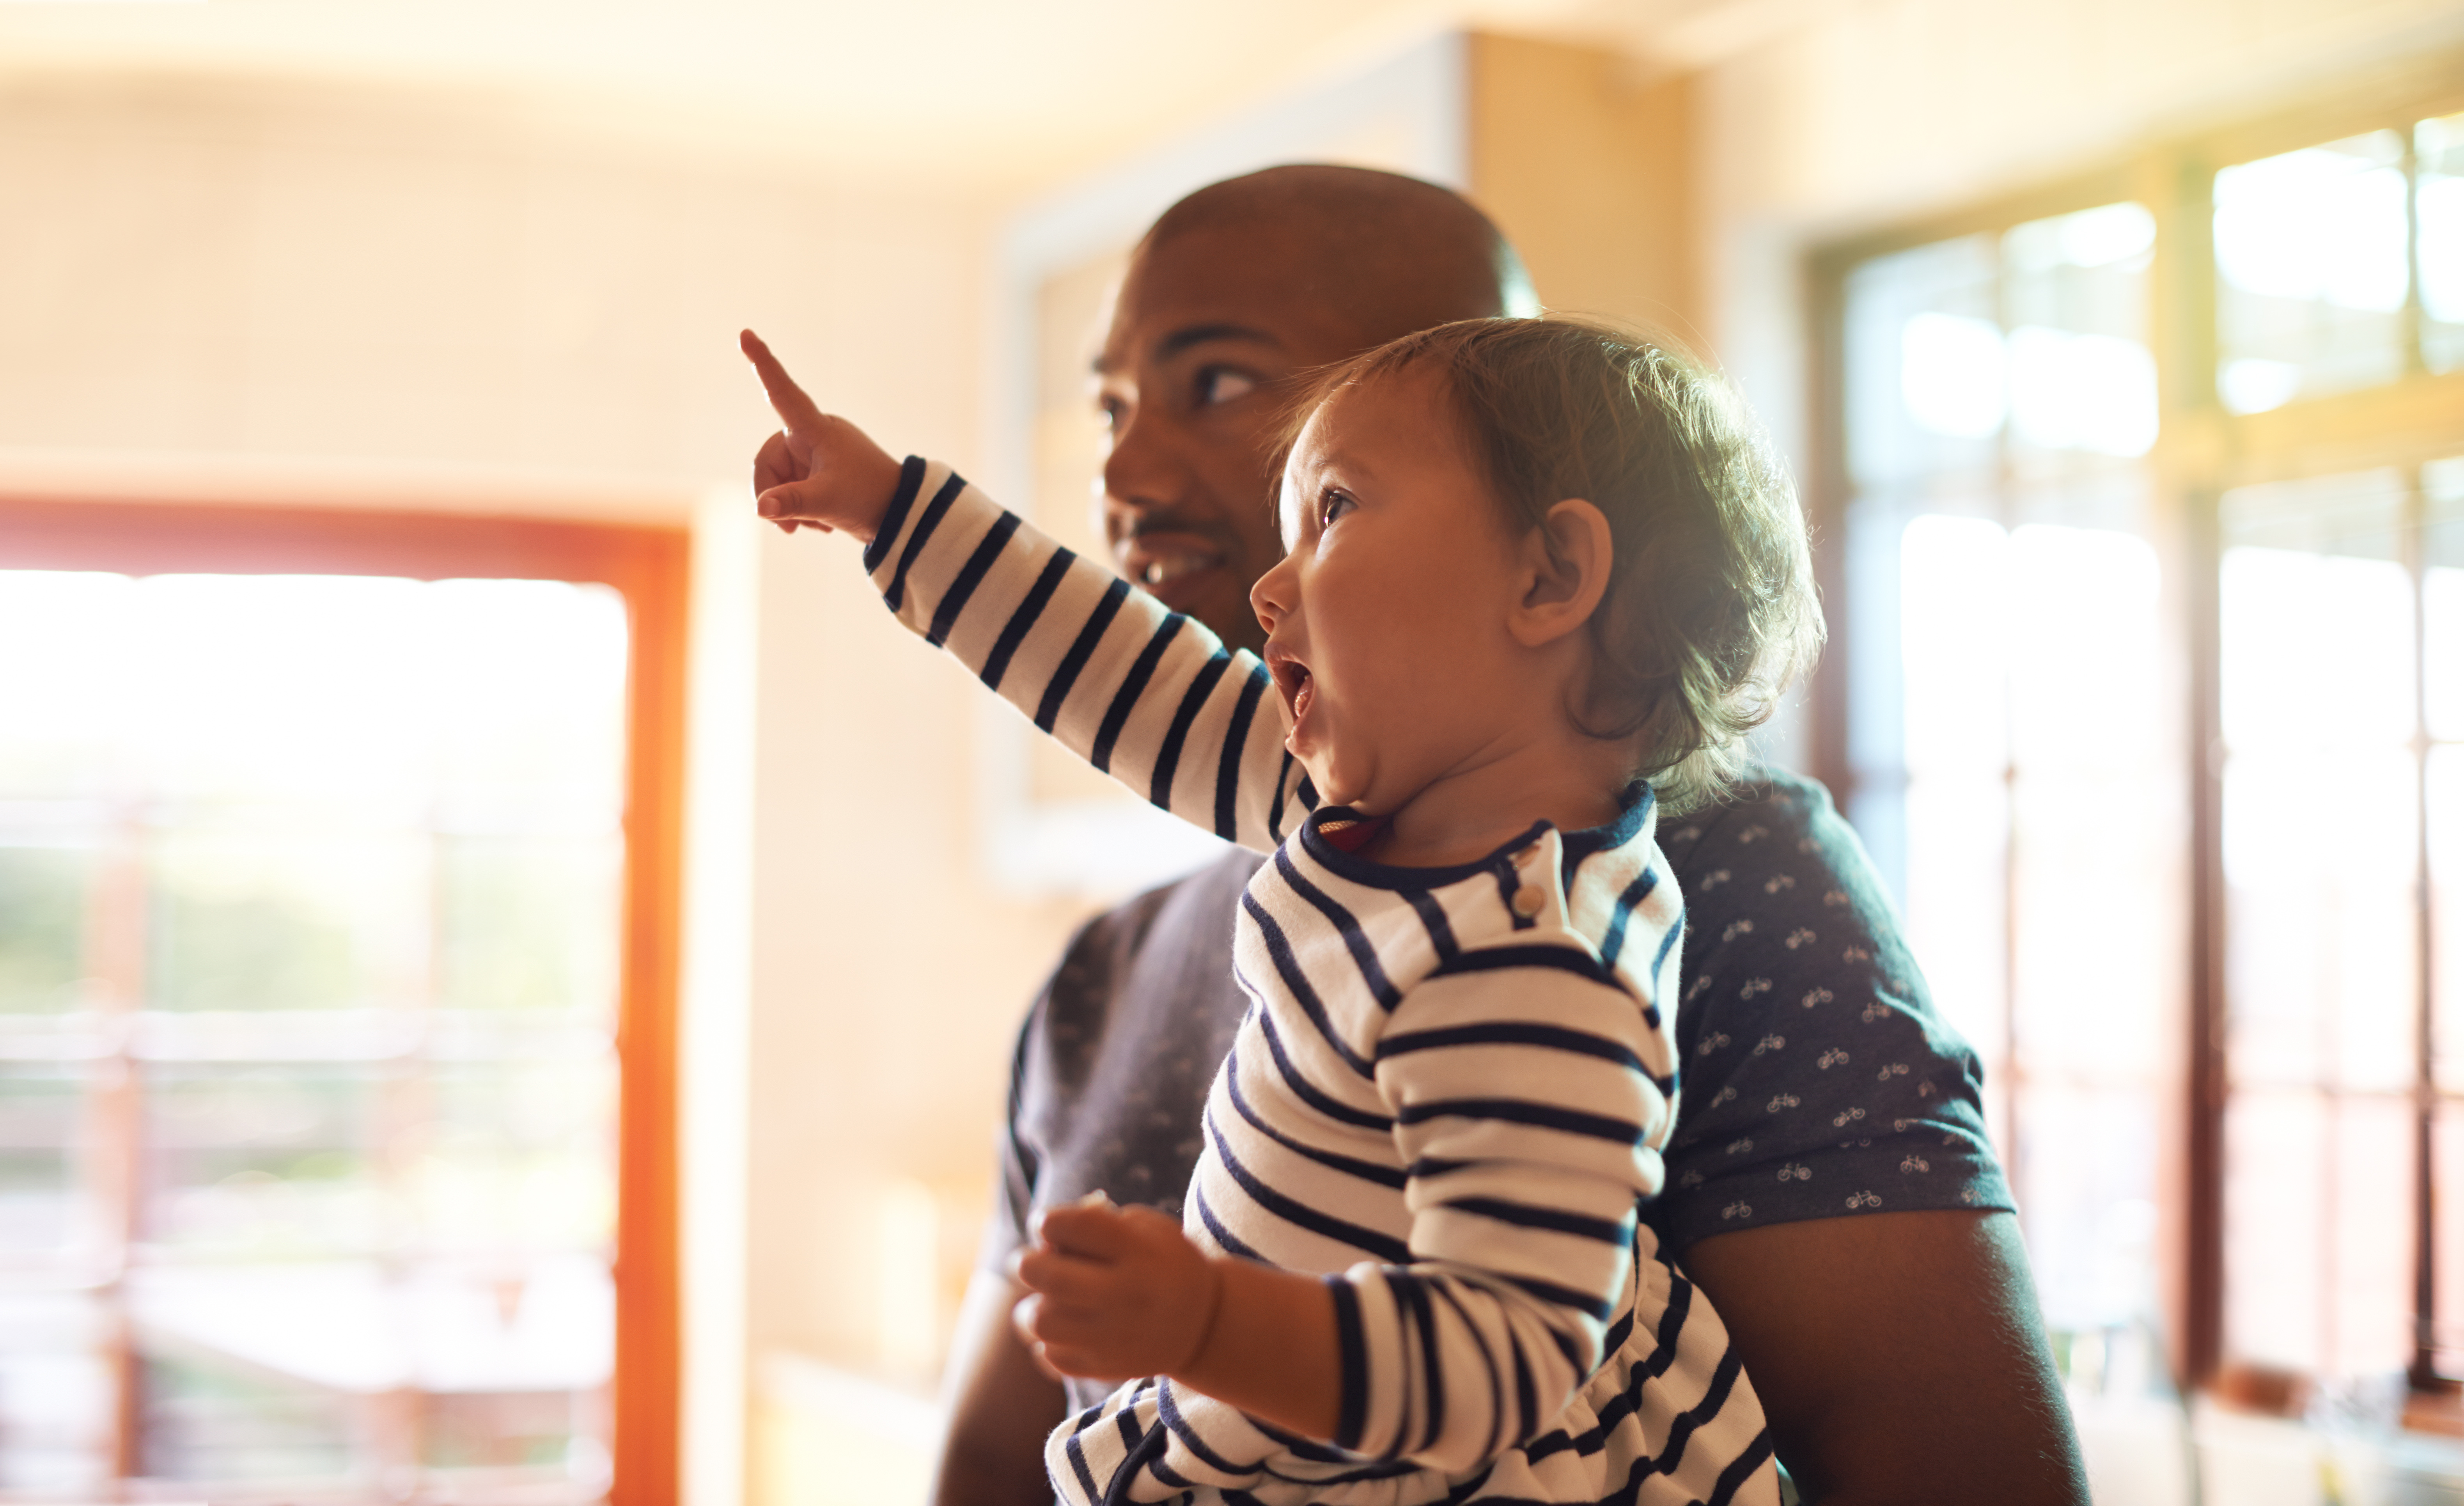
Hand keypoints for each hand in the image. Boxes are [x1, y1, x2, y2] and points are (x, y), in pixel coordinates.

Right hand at [741, 329, 904, 539]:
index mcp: (816, 429)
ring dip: (789, 506)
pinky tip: (822, 523)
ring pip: (776, 479)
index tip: (745, 333)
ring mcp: (813, 454)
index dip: (762, 363)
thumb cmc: (869, 498)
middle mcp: (811, 435)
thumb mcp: (828, 502)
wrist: (899, 515)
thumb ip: (792, 503)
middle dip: (773, 493)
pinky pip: (790, 489)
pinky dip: (800, 508)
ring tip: (815, 524)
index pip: (783, 391)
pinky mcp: (816, 471)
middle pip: (768, 460)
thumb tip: (761, 508)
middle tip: (789, 529)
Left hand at [1010, 1194, 1221, 1382]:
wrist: (1203, 1324)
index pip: (1067, 1225)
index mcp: (1136, 1249)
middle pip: (1044, 1275)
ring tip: (1048, 1301)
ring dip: (1032, 1307)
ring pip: (1038, 1321)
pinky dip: (1049, 1341)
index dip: (1046, 1222)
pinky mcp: (1103, 1368)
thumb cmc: (1164, 1262)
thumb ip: (1096, 1222)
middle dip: (1026, 1262)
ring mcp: (1113, 1335)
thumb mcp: (1146, 1227)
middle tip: (1031, 1262)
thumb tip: (1043, 1239)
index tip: (1051, 1227)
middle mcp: (1123, 1293)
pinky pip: (1049, 1356)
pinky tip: (1069, 1329)